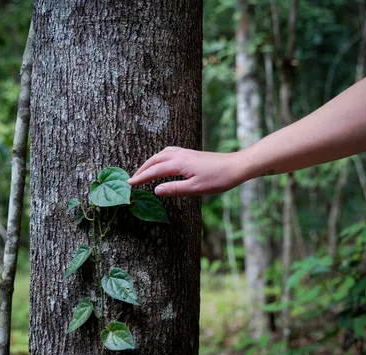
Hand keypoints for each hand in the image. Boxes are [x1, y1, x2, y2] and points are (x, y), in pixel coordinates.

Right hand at [127, 146, 249, 196]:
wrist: (236, 166)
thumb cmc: (218, 179)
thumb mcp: (195, 189)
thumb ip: (174, 189)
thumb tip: (156, 190)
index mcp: (179, 163)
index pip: (154, 170)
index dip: (141, 177)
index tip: (130, 184)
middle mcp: (180, 155)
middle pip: (155, 159)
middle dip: (142, 169)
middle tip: (132, 179)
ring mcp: (186, 152)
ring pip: (162, 154)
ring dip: (150, 162)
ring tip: (143, 171)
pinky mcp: (191, 153)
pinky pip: (169, 152)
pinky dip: (160, 157)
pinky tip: (162, 162)